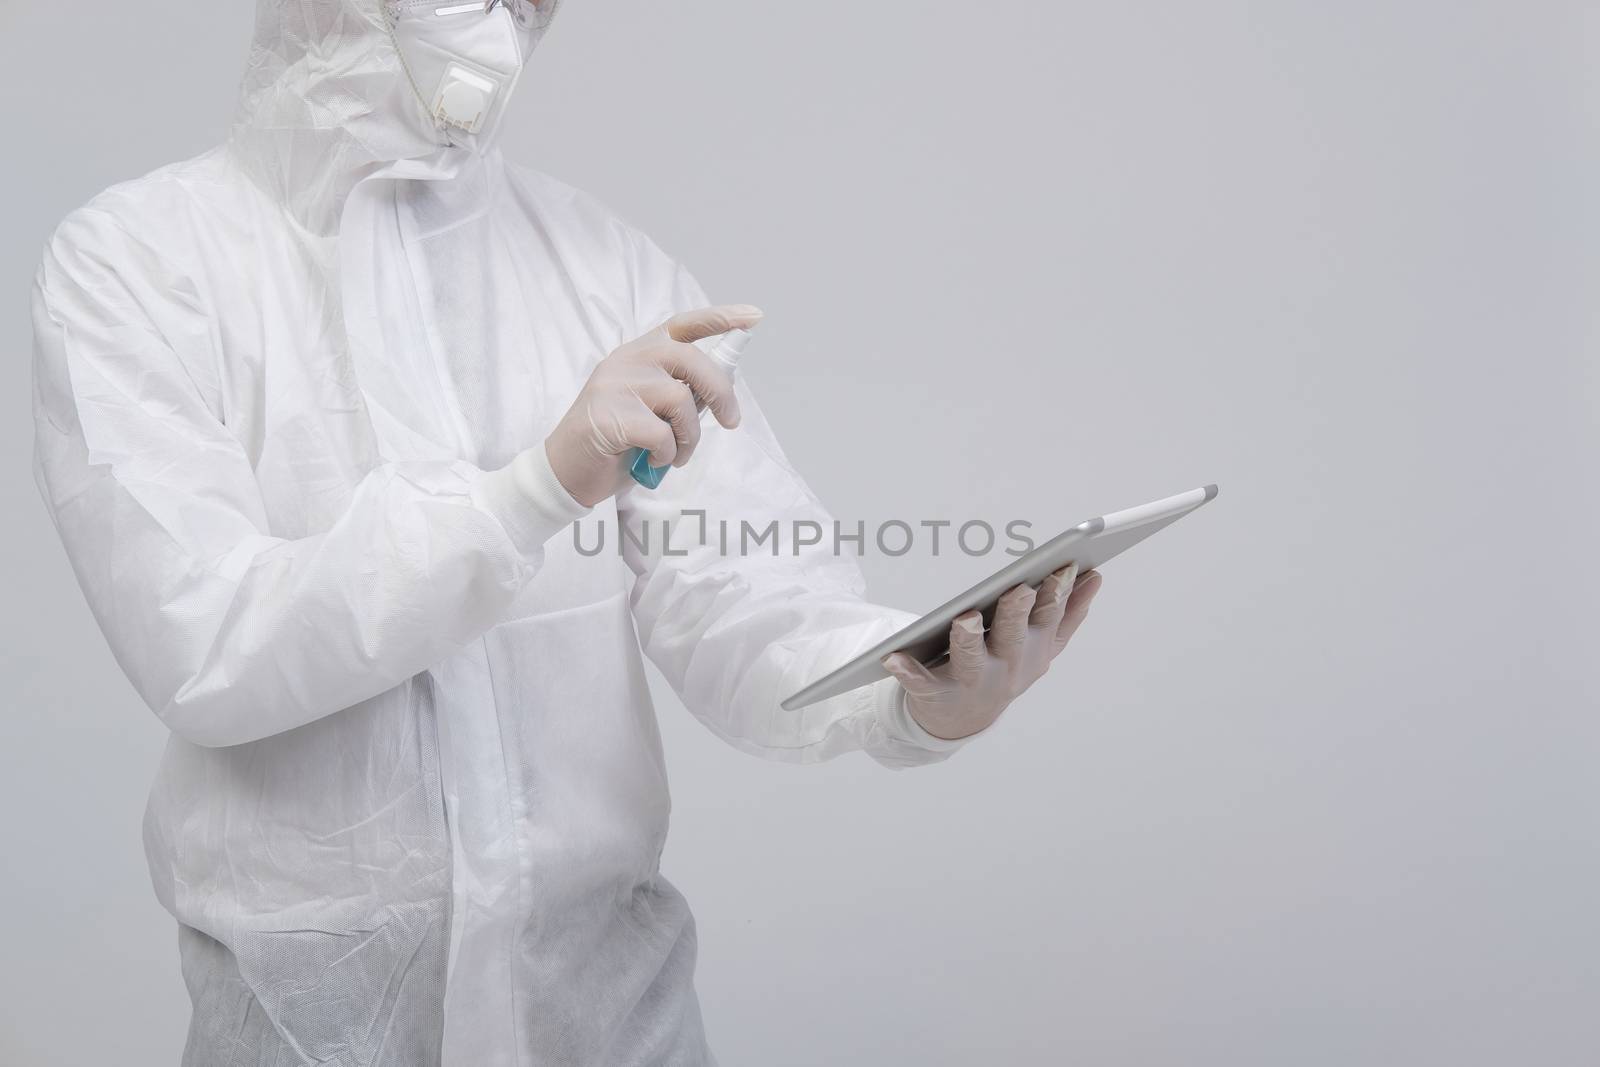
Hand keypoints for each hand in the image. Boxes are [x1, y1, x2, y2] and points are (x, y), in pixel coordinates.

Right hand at [545, 305, 762, 505]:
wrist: (566, 469)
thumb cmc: (615, 440)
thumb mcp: (650, 408)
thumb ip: (678, 393)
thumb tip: (720, 393)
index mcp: (639, 353)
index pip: (683, 325)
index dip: (719, 319)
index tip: (752, 317)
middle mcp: (628, 360)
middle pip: (691, 360)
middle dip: (721, 392)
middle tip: (731, 421)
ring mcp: (616, 385)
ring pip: (681, 401)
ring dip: (690, 436)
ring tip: (678, 453)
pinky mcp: (609, 414)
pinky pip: (662, 434)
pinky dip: (669, 453)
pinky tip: (655, 459)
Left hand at [883, 564, 1102, 740]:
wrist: (962, 716)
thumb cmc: (1004, 667)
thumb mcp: (1041, 645)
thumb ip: (1069, 612)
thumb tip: (1095, 575)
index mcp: (1034, 651)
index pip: (1048, 618)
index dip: (1056, 594)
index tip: (1063, 568)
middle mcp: (1007, 668)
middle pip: (1013, 636)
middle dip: (1017, 613)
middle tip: (1019, 589)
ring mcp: (972, 682)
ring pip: (970, 659)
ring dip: (969, 639)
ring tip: (965, 619)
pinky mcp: (935, 693)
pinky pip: (920, 682)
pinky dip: (907, 671)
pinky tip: (894, 658)